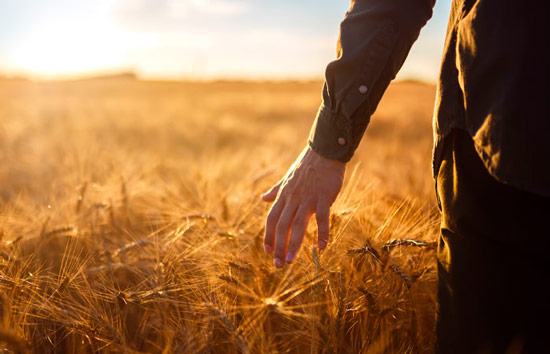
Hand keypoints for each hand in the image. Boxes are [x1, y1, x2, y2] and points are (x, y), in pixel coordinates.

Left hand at [261, 146, 345, 267]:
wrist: (324, 152)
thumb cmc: (306, 167)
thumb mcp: (287, 179)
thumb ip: (275, 191)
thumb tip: (262, 198)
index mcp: (284, 196)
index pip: (272, 219)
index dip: (268, 236)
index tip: (266, 251)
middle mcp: (293, 199)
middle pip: (282, 226)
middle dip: (278, 246)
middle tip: (277, 265)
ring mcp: (308, 198)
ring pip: (298, 225)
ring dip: (294, 244)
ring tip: (289, 261)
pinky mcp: (323, 197)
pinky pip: (322, 217)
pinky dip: (322, 232)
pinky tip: (322, 247)